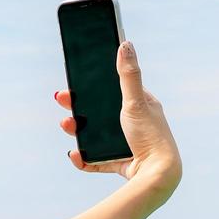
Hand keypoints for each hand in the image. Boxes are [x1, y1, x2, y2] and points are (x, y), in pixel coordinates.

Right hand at [55, 40, 180, 193]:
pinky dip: (85, 158)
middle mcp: (136, 123)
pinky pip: (98, 160)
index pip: (114, 90)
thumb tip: (125, 43)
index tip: (75, 83)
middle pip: (101, 112)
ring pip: (96, 135)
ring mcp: (128, 144)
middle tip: (62, 100)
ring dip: (78, 131)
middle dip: (79, 108)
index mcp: (141, 106)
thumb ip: (129, 75)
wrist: (156, 175)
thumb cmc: (150, 136)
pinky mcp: (122, 163)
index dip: (94, 86)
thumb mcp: (136, 101)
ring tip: (66, 125)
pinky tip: (75, 155)